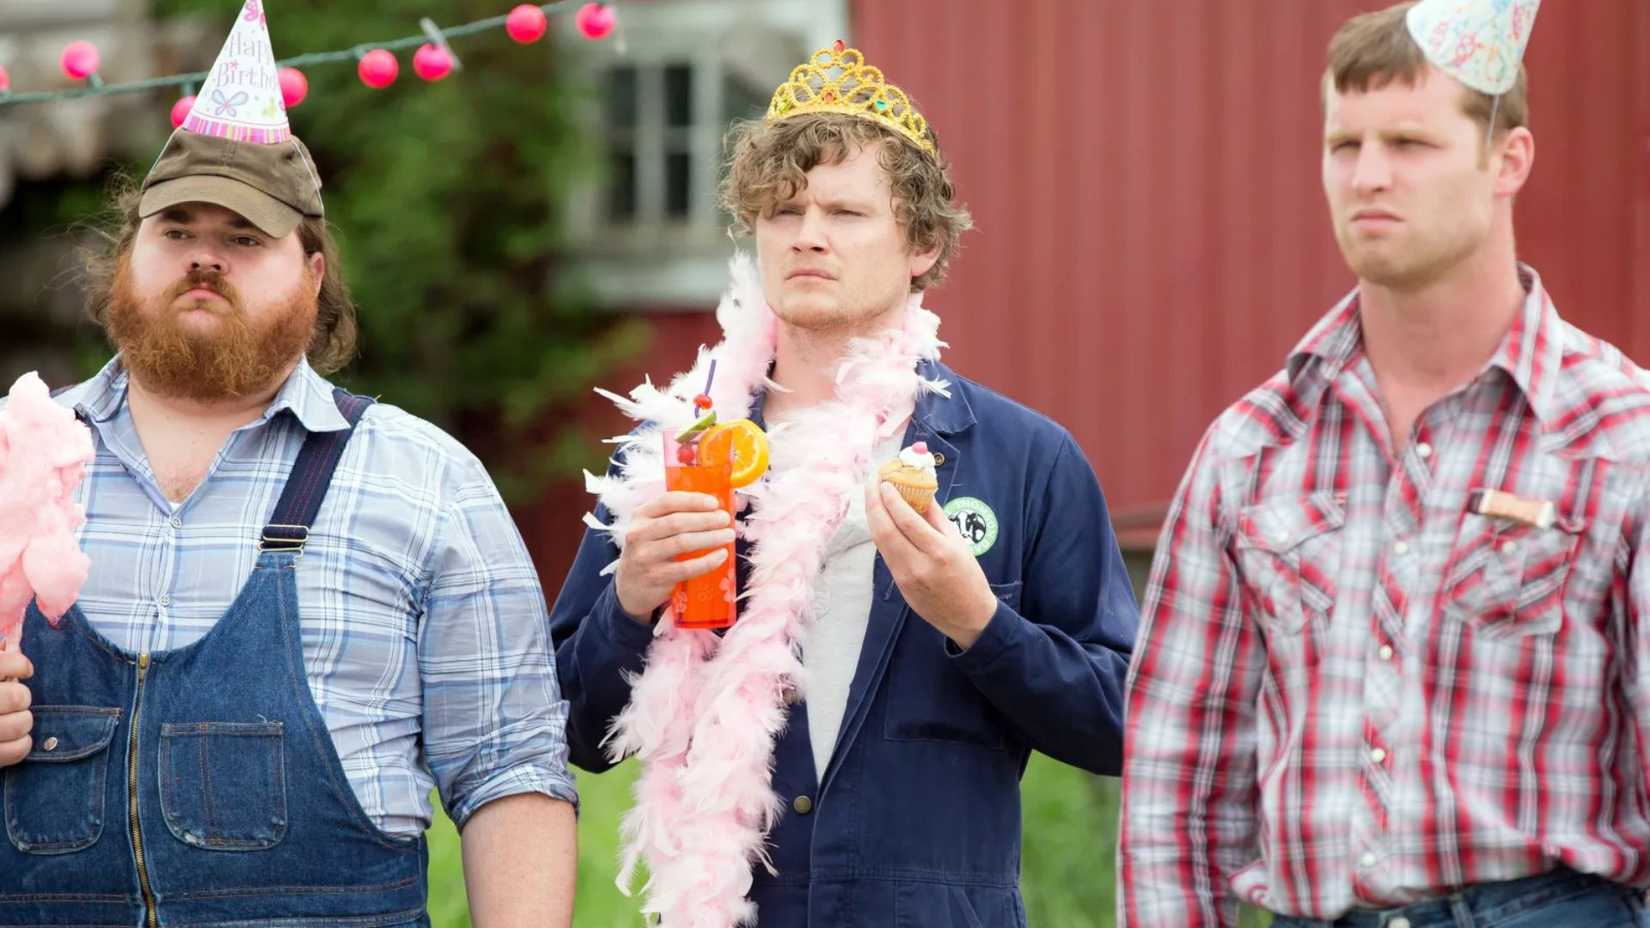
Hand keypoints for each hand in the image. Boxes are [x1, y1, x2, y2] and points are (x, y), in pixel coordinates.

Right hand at [0, 640, 33, 766]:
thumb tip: (10, 652)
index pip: (5, 664)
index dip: (20, 665)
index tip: (23, 670)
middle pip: (18, 697)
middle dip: (21, 697)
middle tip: (15, 699)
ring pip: (21, 723)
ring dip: (24, 720)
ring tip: (16, 718)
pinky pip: (16, 750)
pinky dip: (23, 744)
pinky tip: (16, 738)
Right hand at [614, 492, 733, 622]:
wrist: (630, 587)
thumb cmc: (651, 551)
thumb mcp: (654, 529)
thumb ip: (680, 515)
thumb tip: (721, 505)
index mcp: (640, 515)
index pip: (668, 501)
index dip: (693, 500)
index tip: (714, 503)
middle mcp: (639, 534)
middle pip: (677, 522)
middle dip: (706, 519)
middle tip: (725, 520)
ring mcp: (645, 557)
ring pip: (682, 543)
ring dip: (710, 537)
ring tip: (728, 535)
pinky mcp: (655, 577)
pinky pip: (686, 568)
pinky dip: (707, 561)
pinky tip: (721, 555)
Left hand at [866, 480, 999, 649]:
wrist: (968, 617)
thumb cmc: (969, 576)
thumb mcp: (958, 542)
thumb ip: (936, 517)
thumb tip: (919, 490)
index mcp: (940, 552)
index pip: (907, 521)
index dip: (892, 499)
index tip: (885, 480)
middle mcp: (918, 565)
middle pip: (886, 530)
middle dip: (874, 502)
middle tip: (872, 481)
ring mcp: (905, 577)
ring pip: (880, 542)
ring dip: (873, 516)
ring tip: (872, 494)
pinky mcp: (899, 584)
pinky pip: (886, 553)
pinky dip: (881, 532)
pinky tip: (881, 518)